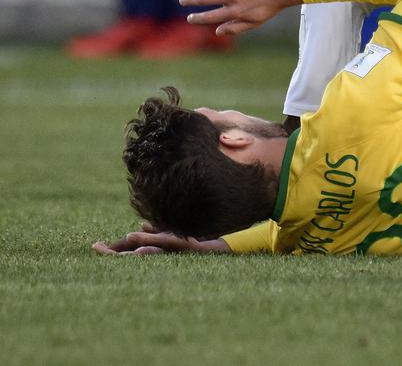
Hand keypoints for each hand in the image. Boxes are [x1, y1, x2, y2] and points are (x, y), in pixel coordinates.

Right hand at [92, 223, 230, 255]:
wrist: (230, 246)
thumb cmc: (202, 242)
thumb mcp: (177, 232)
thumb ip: (160, 229)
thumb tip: (141, 223)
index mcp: (160, 248)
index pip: (131, 248)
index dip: (114, 249)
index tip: (94, 246)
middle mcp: (166, 252)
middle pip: (136, 254)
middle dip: (116, 253)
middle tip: (98, 249)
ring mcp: (179, 252)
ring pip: (153, 250)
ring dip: (138, 248)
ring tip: (122, 245)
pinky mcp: (192, 248)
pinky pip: (173, 245)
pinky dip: (158, 243)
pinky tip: (144, 246)